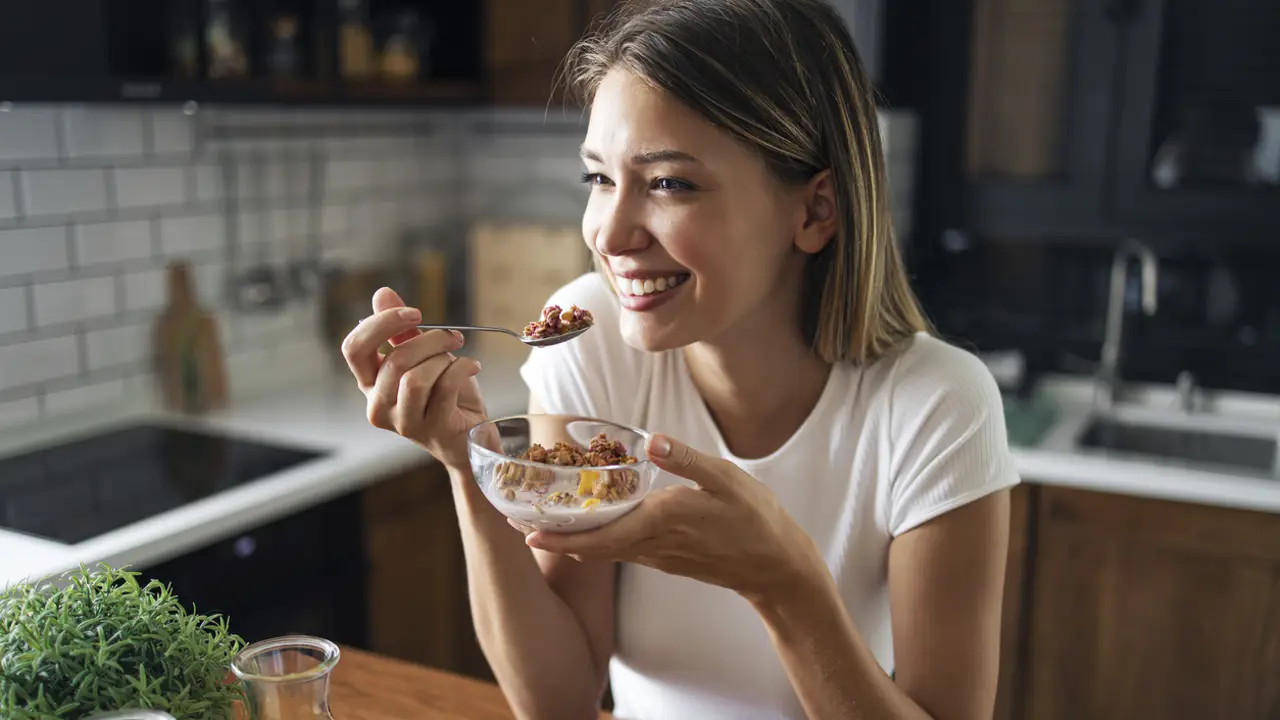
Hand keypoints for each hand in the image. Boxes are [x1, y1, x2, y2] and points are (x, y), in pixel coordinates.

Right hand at [340, 287, 485, 467]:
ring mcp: (403, 422)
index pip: (354, 349)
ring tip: (459, 358)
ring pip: (415, 377)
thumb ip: (401, 330)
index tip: (414, 313)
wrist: (471, 437)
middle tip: (452, 337)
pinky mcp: (432, 429)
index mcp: (370, 384)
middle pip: (393, 360)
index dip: (380, 324)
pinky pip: (444, 388)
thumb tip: (382, 293)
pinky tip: (472, 367)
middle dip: (429, 339)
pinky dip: (462, 369)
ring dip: (443, 358)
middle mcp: (379, 405)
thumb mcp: (424, 357)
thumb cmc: (446, 397)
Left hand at [512, 434, 823, 601]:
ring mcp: (657, 556)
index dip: (561, 536)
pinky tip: (587, 527)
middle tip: (514, 526)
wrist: (776, 568)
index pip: (600, 534)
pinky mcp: (665, 559)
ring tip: (538, 524)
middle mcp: (652, 544)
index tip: (526, 532)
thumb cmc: (755, 520)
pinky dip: (595, 541)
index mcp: (662, 522)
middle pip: (591, 546)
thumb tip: (651, 440)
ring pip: (603, 551)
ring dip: (570, 541)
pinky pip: (620, 551)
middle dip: (552, 539)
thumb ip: (686, 460)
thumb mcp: (726, 480)